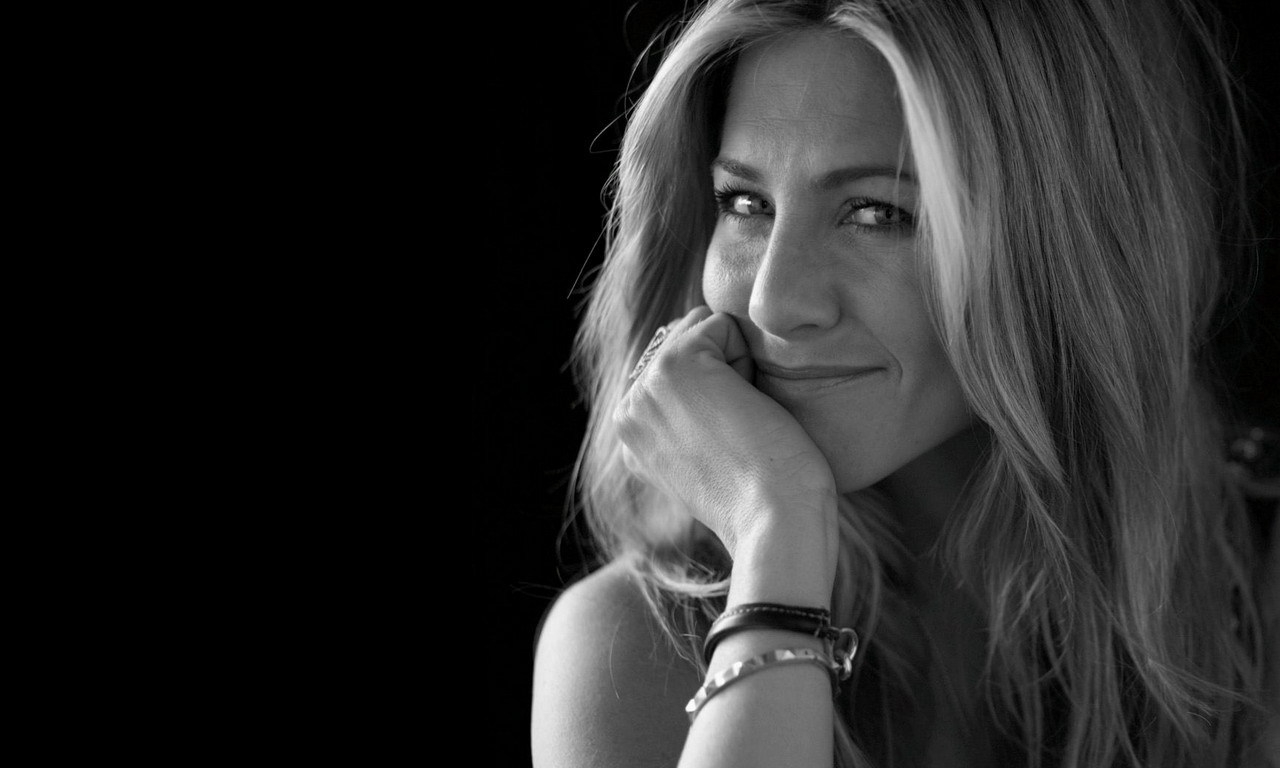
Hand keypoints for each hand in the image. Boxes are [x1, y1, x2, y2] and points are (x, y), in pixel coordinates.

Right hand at [616, 306, 838, 574]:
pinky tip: (747, 411)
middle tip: (737, 435)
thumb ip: (689, 416)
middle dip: (726, 373)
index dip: (719, 393)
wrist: (774, 522)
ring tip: (742, 424)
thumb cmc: (764, 498)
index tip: (727, 447)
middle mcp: (628, 407)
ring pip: (705, 330)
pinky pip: (723, 325)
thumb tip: (705, 381)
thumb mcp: (710, 456)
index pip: (677, 367)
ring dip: (737, 368)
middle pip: (689, 341)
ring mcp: (646, 384)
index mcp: (631, 432)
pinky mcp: (676, 365)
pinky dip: (749, 361)